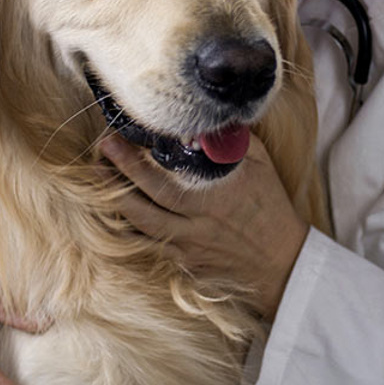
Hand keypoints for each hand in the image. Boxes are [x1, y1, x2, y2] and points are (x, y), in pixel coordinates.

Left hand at [99, 135, 310, 317]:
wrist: (282, 263)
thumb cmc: (271, 208)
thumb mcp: (260, 166)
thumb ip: (231, 142)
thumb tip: (204, 121)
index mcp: (217, 194)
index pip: (165, 175)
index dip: (136, 158)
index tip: (121, 136)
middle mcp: (198, 221)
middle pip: (146, 198)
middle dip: (119, 171)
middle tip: (103, 147)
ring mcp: (188, 246)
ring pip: (141, 224)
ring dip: (116, 199)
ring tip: (101, 175)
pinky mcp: (185, 263)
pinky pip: (150, 245)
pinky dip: (130, 228)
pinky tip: (118, 211)